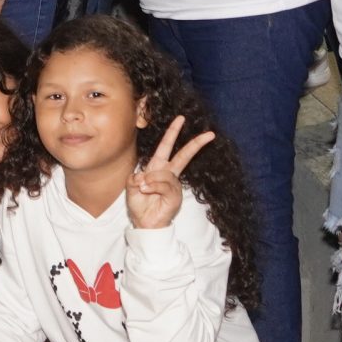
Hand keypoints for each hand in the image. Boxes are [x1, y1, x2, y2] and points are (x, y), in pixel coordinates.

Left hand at [125, 114, 216, 229]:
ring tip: (142, 188)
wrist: (144, 223)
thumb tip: (145, 177)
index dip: (173, 132)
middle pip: (184, 156)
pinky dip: (153, 186)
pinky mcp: (175, 196)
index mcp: (157, 168)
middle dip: (195, 144)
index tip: (181, 118)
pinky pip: (165, 186)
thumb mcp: (132, 186)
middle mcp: (168, 174)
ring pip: (164, 174)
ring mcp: (173, 186)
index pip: (166, 147)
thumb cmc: (139, 204)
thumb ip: (136, 178)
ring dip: (150, 180)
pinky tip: (147, 190)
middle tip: (210, 134)